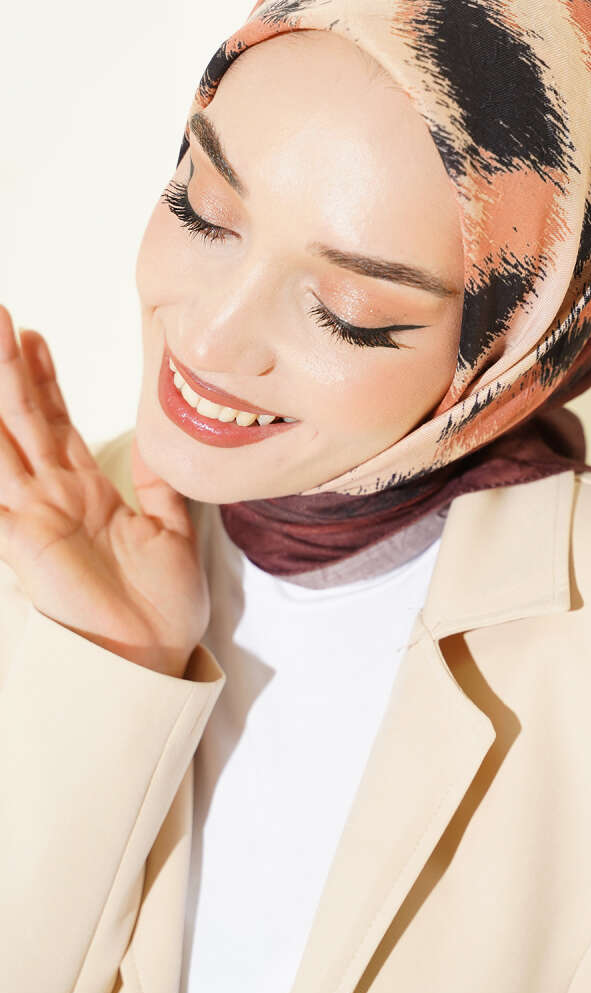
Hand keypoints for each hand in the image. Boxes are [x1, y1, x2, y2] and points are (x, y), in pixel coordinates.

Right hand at [0, 304, 209, 677]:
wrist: (155, 657)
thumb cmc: (161, 607)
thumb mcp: (172, 532)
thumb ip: (162, 486)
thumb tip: (163, 446)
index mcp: (86, 492)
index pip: (56, 422)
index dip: (43, 378)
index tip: (34, 335)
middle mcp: (53, 497)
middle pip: (25, 417)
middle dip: (9, 367)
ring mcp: (34, 516)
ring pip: (5, 439)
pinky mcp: (22, 541)